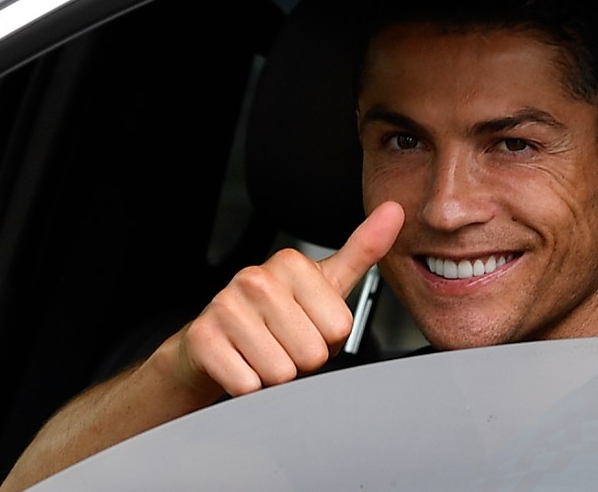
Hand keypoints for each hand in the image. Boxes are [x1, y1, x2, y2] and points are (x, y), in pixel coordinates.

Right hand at [172, 201, 404, 397]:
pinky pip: (248, 385)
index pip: (339, 328)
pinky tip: (240, 365)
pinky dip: (248, 387)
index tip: (307, 326)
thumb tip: (394, 210)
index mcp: (292, 263)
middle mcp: (256, 278)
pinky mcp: (203, 339)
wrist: (213, 343)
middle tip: (283, 343)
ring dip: (275, 376)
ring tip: (263, 353)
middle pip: (312, 353)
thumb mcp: (326, 282)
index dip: (328, 339)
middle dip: (302, 361)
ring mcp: (225, 306)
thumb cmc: (277, 315)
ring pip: (282, 372)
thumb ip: (364, 250)